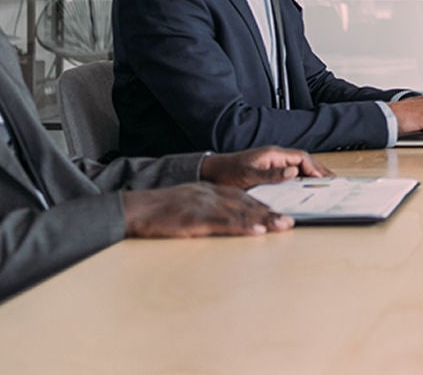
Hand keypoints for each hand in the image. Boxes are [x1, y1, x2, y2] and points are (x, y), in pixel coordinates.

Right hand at [122, 182, 293, 237]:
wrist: (133, 209)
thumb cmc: (155, 212)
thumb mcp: (184, 205)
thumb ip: (202, 209)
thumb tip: (218, 222)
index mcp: (207, 191)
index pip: (240, 198)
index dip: (260, 207)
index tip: (277, 214)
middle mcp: (209, 194)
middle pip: (245, 203)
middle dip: (269, 212)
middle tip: (289, 222)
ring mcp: (203, 205)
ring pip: (240, 212)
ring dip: (264, 219)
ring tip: (282, 225)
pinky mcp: (196, 218)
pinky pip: (224, 222)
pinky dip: (243, 227)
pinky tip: (257, 231)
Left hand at [199, 146, 330, 188]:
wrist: (211, 174)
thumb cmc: (227, 173)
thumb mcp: (249, 175)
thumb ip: (271, 174)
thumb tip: (293, 172)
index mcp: (273, 155)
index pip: (301, 158)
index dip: (315, 168)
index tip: (324, 179)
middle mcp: (275, 158)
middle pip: (303, 162)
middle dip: (319, 170)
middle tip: (334, 182)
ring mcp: (272, 165)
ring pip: (298, 168)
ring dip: (312, 175)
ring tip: (325, 185)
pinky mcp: (269, 173)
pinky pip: (290, 174)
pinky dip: (301, 180)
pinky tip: (306, 188)